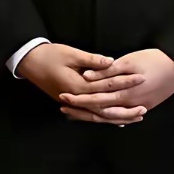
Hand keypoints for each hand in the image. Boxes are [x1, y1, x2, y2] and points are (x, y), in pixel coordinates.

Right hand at [16, 43, 145, 124]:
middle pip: (106, 108)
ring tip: (134, 118)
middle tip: (144, 109)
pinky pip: (90, 114)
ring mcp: (73, 103)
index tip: (141, 78)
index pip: (108, 86)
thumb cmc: (49, 55)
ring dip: (117, 117)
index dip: (125, 82)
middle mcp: (77, 99)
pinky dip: (103, 117)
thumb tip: (111, 62)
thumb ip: (92, 60)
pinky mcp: (71, 103)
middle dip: (126, 109)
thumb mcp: (70, 54)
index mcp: (79, 86)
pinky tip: (114, 119)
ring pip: (99, 115)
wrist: (29, 62)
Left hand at [60, 48, 173, 122]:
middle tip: (64, 107)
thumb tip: (88, 76)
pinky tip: (102, 116)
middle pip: (100, 110)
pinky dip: (111, 116)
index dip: (79, 99)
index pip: (96, 99)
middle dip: (81, 109)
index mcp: (124, 92)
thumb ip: (108, 70)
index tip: (64, 97)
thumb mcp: (129, 61)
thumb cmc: (154, 59)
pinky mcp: (146, 105)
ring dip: (94, 114)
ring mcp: (139, 106)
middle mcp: (130, 103)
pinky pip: (125, 115)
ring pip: (112, 116)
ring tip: (77, 114)